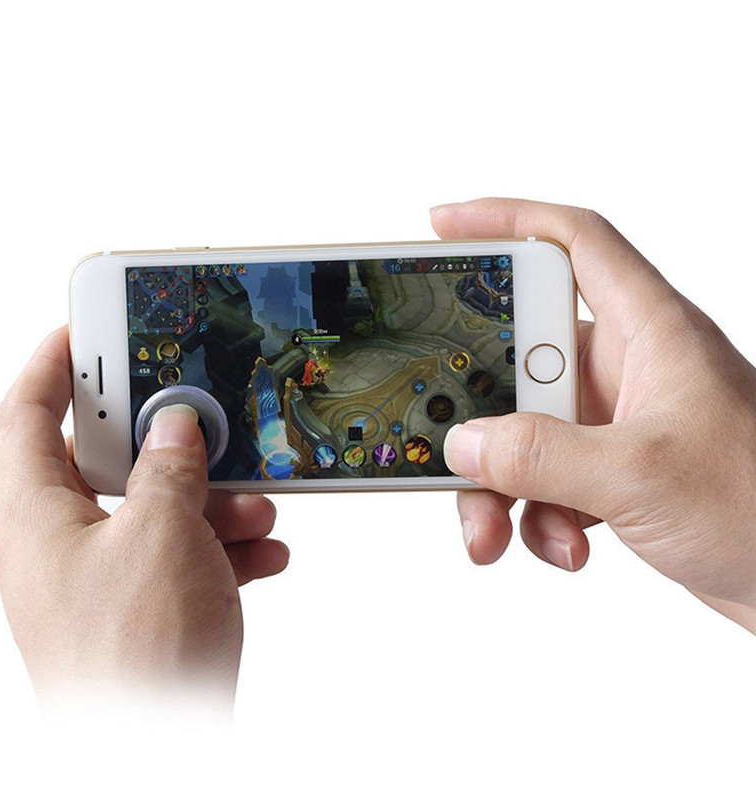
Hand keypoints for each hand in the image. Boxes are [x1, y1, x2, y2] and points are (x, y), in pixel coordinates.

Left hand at [0, 327, 288, 709]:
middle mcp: (57, 543)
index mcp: (33, 514)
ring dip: (210, 502)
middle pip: (106, 462)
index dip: (50, 363)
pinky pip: (178, 556)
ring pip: (153, 510)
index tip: (82, 330)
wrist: (159, 749)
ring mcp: (99, 578)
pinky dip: (221, 550)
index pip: (25, 414)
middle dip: (168, 444)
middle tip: (203, 419)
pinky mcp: (138, 608)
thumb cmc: (134, 656)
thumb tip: (177, 427)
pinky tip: (262, 553)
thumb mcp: (162, 534)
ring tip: (255, 508)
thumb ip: (170, 468)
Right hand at [433, 198, 755, 633]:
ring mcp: (615, 425)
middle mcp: (626, 370)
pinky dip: (537, 516)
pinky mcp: (612, 475)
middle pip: (520, 360)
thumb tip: (466, 445)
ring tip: (496, 532)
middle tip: (446, 444)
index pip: (573, 243)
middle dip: (479, 415)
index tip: (443, 226)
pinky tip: (562, 546)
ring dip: (501, 486)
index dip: (507, 220)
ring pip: (524, 433)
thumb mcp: (640, 475)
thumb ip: (541, 456)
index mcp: (648, 333)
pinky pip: (545, 480)